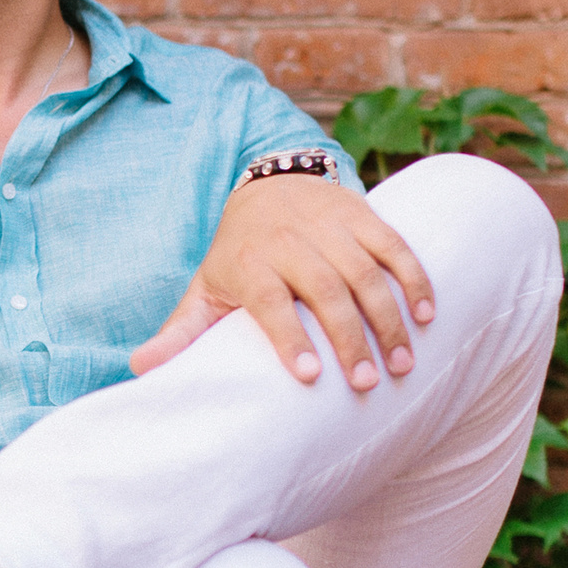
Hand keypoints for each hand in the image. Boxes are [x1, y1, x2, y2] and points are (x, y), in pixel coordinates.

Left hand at [133, 173, 433, 391]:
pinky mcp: (361, 213)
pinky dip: (413, 278)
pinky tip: (427, 316)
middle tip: (367, 383)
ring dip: (389, 317)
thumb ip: (181, 331)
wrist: (267, 184)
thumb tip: (140, 369)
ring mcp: (330, 224)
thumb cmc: (237, 254)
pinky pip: (394, 245)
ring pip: (366, 270)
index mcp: (248, 260)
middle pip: (325, 288)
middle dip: (349, 336)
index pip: (268, 299)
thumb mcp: (206, 288)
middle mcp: (290, 238)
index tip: (307, 376)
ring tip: (402, 363)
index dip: (287, 336)